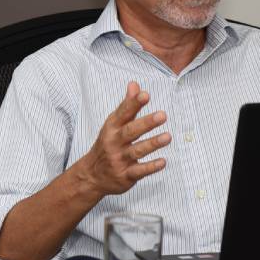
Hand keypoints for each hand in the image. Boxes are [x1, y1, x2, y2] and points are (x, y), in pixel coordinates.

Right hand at [80, 81, 170, 195]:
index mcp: (112, 127)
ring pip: (137, 150)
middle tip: (162, 115)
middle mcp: (114, 142)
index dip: (134, 103)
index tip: (145, 94)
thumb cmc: (107, 145)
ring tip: (167, 137)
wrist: (91, 175)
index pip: (123, 113)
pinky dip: (151, 167)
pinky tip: (163, 161)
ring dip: (152, 144)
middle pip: (130, 131)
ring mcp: (119, 159)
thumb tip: (134, 84)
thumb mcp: (113, 124)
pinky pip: (139, 171)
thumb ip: (127, 106)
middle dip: (146, 123)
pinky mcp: (125, 175)